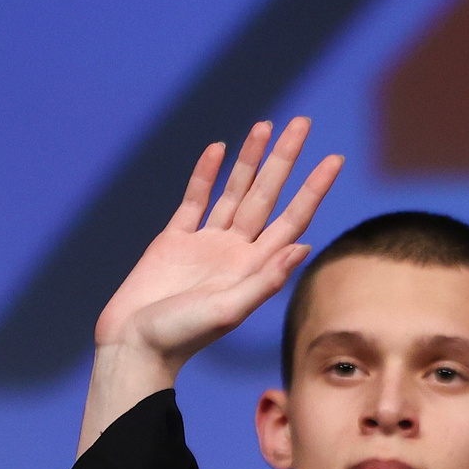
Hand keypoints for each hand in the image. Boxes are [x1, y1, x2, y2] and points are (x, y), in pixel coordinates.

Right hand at [94, 118, 342, 361]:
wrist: (134, 346)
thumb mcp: (229, 310)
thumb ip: (265, 280)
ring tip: (266, 125)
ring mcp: (205, 244)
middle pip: (267, 195)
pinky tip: (219, 149)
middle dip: (285, 159)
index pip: (292, 220)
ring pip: (234, 191)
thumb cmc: (182, 336)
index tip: (334, 159)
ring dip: (250, 159)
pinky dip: (206, 175)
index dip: (313, 189)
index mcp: (254, 268)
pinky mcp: (173, 241)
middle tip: (303, 122)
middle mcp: (236, 252)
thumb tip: (305, 246)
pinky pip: (195, 200)